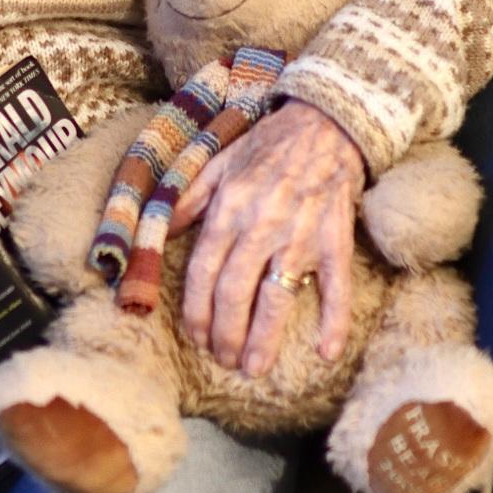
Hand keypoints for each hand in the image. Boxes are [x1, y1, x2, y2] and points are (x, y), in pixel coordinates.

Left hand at [169, 100, 364, 376]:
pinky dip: (335, 320)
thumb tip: (155, 231)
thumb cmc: (265, 147)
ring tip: (253, 368)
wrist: (324, 124)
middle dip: (225, 333)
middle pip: (235, 293)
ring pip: (277, 297)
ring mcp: (300, 237)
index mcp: (228, 211)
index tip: (196, 336)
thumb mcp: (215, 165)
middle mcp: (260, 228)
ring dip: (264, 338)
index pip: (203, 272)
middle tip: (222, 359)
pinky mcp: (335, 240)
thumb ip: (185, 201)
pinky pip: (337, 286)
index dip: (197, 310)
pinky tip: (327, 353)